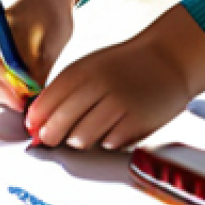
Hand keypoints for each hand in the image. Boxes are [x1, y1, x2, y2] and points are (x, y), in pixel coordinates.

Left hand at [26, 4, 204, 149]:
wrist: (169, 60)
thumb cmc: (126, 65)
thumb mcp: (92, 67)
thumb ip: (65, 90)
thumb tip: (37, 121)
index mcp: (84, 70)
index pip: (46, 102)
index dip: (36, 120)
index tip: (34, 128)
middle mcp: (100, 86)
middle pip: (59, 125)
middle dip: (52, 136)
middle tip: (54, 138)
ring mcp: (120, 105)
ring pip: (81, 139)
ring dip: (80, 139)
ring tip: (91, 128)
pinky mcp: (138, 121)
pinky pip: (108, 144)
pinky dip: (107, 140)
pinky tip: (115, 126)